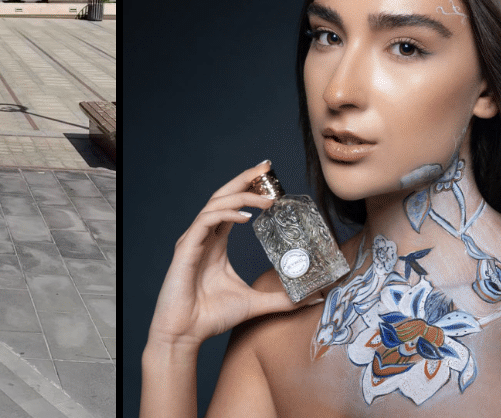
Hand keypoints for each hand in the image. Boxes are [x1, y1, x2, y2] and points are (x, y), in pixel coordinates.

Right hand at [148, 160, 313, 348]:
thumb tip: (315, 298)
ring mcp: (193, 241)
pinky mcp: (185, 249)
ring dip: (241, 195)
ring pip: (215, 204)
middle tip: (267, 167)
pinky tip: (245, 216)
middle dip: (244, 178)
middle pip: (222, 195)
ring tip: (267, 198)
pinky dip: (226, 214)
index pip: (232, 205)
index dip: (249, 188)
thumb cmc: (212, 317)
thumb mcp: (256, 304)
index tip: (269, 176)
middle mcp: (204, 236)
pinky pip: (205, 222)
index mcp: (216, 243)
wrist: (186, 333)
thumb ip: (283, 299)